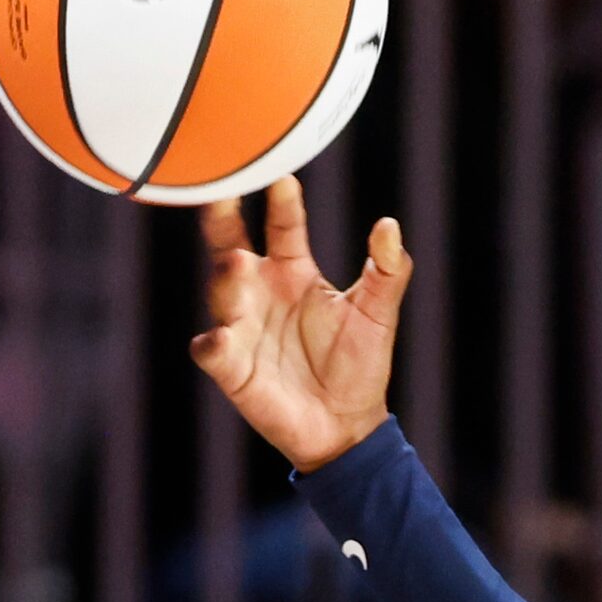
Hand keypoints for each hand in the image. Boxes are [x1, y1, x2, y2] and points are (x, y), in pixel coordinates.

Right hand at [191, 176, 410, 471]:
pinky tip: (221, 336)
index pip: (282, 226)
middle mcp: (260, 291)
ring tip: (236, 260)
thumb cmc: (359, 363)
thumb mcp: (378, 312)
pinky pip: (212, 349)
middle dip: (222, 217)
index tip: (281, 175)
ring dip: (226, 277)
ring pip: (220, 291)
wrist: (347, 425)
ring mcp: (241, 326)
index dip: (281, 200)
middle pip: (230, 243)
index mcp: (293, 272)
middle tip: (220, 191)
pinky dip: (213, 342)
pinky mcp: (232, 366)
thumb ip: (388, 270)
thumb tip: (389, 226)